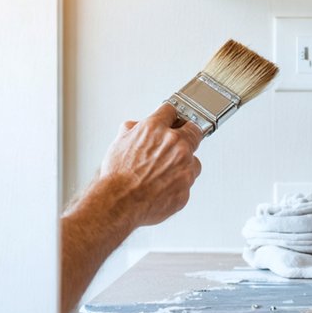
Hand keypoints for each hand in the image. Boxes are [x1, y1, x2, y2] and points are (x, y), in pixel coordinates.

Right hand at [99, 102, 203, 227]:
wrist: (119, 201)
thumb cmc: (117, 175)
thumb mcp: (119, 142)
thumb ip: (132, 129)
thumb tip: (137, 127)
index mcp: (156, 129)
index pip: (172, 111)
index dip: (172, 116)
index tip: (175, 118)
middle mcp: (175, 144)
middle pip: (194, 131)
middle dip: (188, 135)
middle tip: (181, 141)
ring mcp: (184, 165)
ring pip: (194, 161)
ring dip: (184, 164)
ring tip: (164, 174)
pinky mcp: (187, 186)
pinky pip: (188, 182)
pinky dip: (178, 184)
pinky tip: (163, 187)